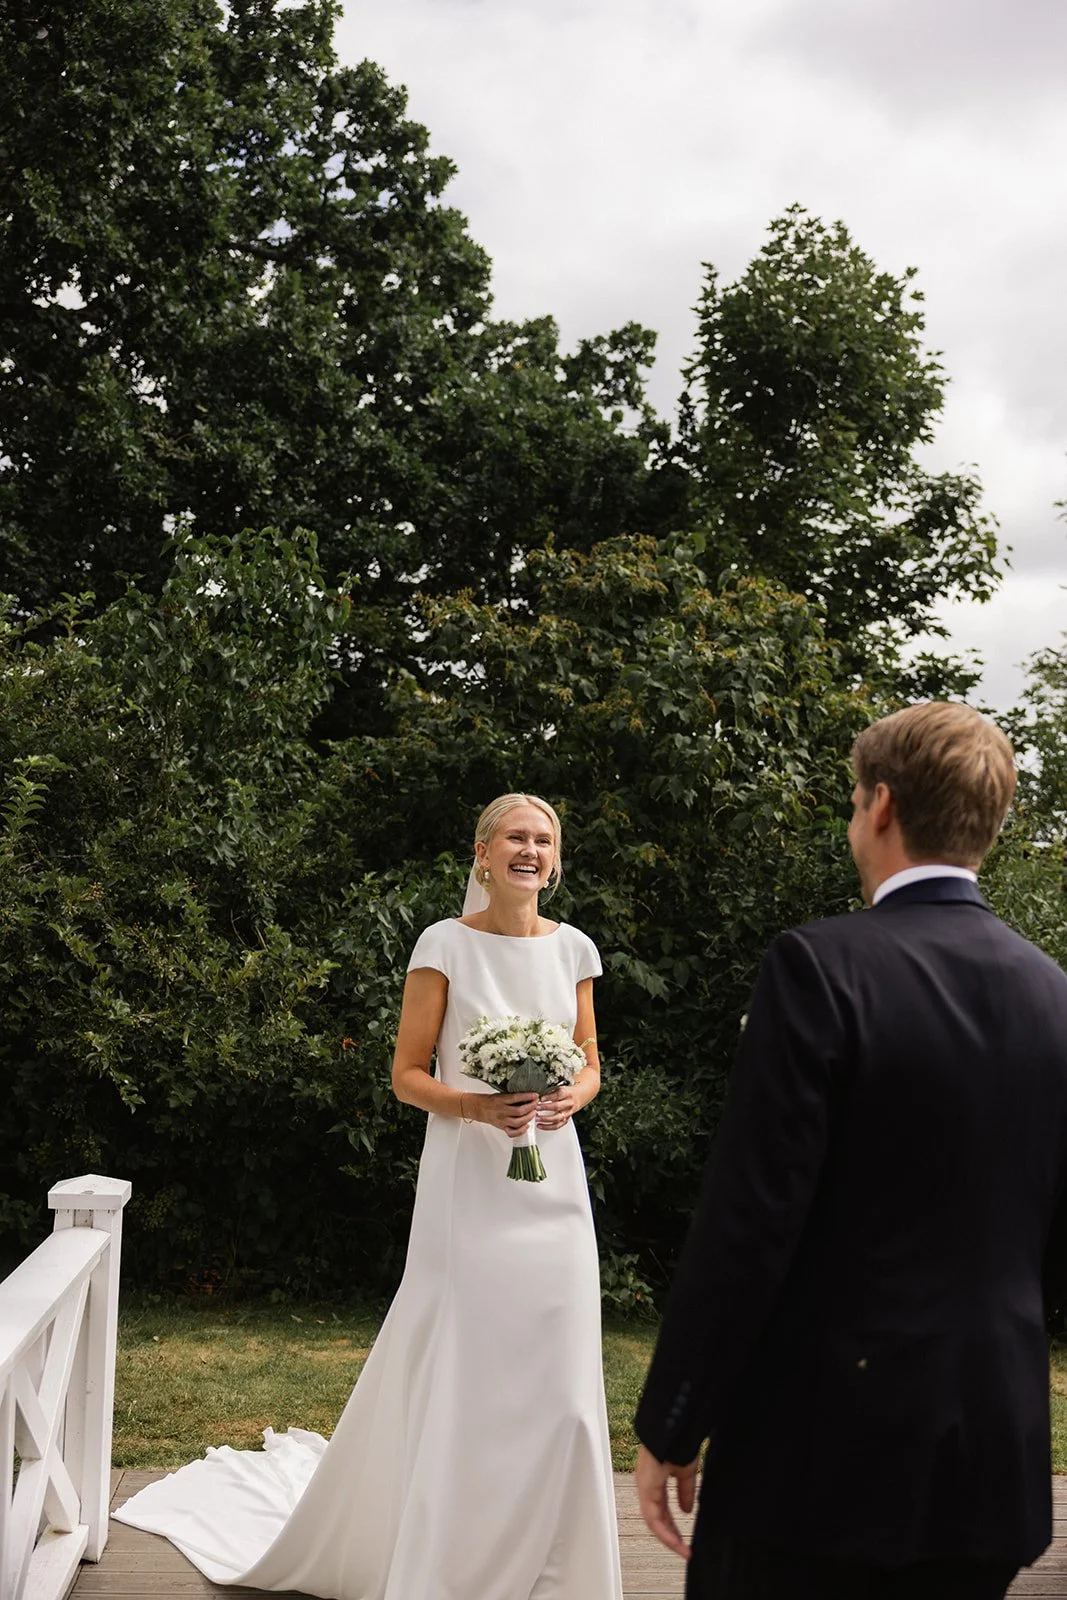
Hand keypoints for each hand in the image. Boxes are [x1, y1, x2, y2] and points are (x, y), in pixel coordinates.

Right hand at [472, 1092, 537, 1137]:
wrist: (479, 1108)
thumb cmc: (491, 1100)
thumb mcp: (501, 1094)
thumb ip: (512, 1096)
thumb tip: (528, 1096)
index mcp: (500, 1100)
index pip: (516, 1098)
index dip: (528, 1096)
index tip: (535, 1095)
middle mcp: (501, 1111)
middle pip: (519, 1111)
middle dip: (531, 1107)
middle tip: (536, 1104)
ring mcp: (502, 1121)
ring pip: (518, 1122)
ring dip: (528, 1117)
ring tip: (533, 1113)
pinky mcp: (502, 1127)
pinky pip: (512, 1132)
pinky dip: (521, 1131)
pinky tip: (527, 1125)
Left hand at [536, 1084, 580, 1128]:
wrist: (578, 1097)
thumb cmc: (566, 1093)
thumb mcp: (559, 1088)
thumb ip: (550, 1092)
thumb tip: (538, 1095)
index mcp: (566, 1094)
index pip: (558, 1095)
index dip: (549, 1097)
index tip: (541, 1098)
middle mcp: (568, 1104)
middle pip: (557, 1107)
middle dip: (545, 1108)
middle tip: (537, 1108)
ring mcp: (568, 1113)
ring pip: (557, 1118)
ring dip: (546, 1119)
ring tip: (537, 1118)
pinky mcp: (566, 1120)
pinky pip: (557, 1125)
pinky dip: (548, 1127)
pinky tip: (540, 1125)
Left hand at [634, 1443, 697, 1560]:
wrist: (673, 1428)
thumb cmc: (676, 1441)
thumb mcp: (685, 1472)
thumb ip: (685, 1491)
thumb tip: (686, 1510)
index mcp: (655, 1481)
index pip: (662, 1511)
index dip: (673, 1526)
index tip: (683, 1539)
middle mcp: (647, 1486)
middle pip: (657, 1518)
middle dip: (671, 1535)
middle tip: (683, 1549)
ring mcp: (645, 1487)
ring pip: (653, 1521)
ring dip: (668, 1537)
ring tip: (682, 1550)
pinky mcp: (646, 1488)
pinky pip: (652, 1516)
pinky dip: (664, 1530)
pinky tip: (675, 1540)